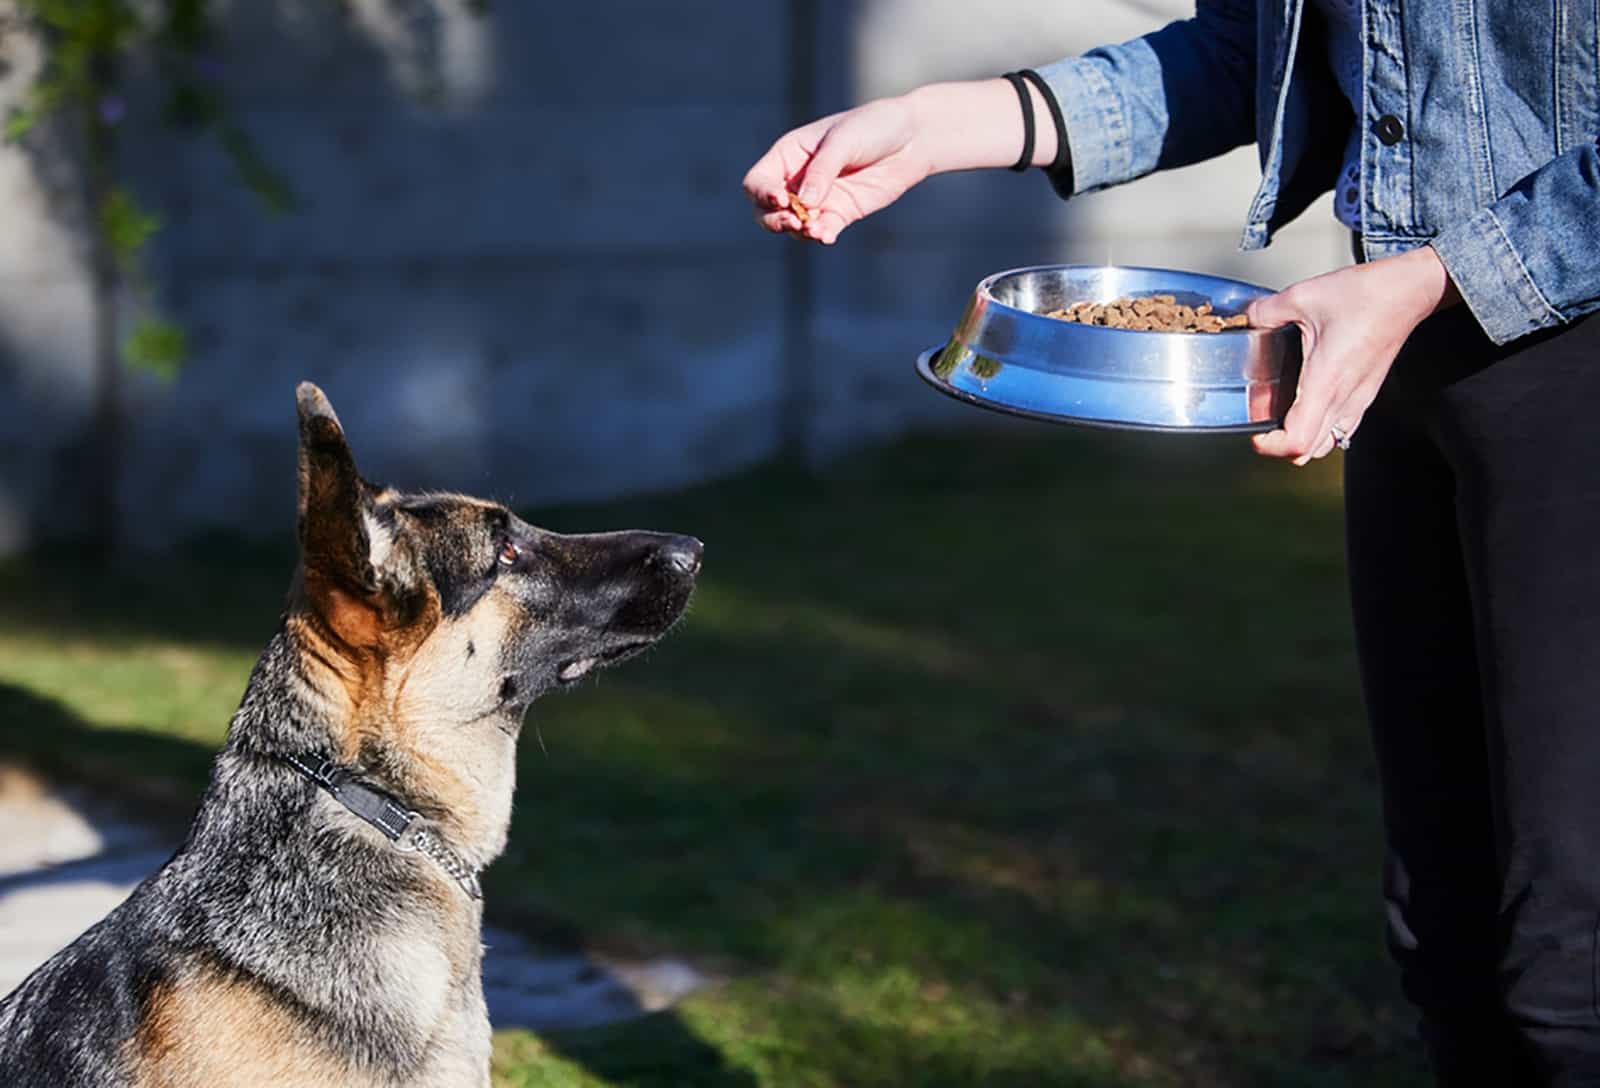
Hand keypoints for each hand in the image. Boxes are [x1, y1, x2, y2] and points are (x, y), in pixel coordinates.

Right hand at [742, 80, 1055, 245]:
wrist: (913, 137)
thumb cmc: (873, 127)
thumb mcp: (843, 141)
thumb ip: (822, 171)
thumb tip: (805, 204)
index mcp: (789, 155)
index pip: (758, 181)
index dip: (761, 194)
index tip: (781, 199)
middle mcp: (799, 179)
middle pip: (766, 211)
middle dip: (774, 220)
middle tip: (793, 223)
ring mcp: (819, 199)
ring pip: (793, 226)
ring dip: (798, 232)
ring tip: (814, 231)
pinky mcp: (841, 213)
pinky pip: (823, 230)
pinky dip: (820, 237)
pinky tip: (826, 237)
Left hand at [1247, 245, 1460, 463]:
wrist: (1409, 291)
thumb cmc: (1368, 295)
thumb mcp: (1303, 296)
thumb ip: (1267, 310)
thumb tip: (1249, 317)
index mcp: (1326, 381)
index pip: (1298, 441)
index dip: (1272, 447)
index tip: (1256, 435)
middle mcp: (1345, 398)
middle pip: (1310, 451)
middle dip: (1282, 446)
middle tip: (1264, 426)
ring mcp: (1360, 399)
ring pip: (1328, 442)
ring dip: (1303, 437)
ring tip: (1283, 416)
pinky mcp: (1368, 393)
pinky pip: (1343, 426)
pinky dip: (1322, 427)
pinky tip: (1309, 403)